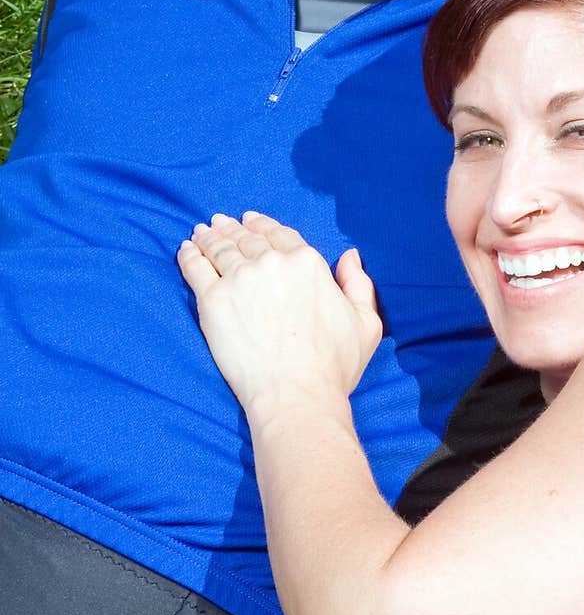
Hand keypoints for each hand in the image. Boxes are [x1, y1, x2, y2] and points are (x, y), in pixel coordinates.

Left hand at [177, 211, 382, 421]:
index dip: (262, 224)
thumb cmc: (333, 366)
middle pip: (247, 238)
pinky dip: (189, 255)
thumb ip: (359, 284)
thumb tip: (350, 256)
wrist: (296, 394)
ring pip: (220, 248)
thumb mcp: (365, 323)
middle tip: (219, 222)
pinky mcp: (213, 300)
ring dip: (209, 237)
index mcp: (308, 263)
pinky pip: (196, 268)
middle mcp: (273, 263)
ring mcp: (240, 279)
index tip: (250, 220)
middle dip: (232, 228)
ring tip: (200, 232)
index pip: (280, 234)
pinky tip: (185, 249)